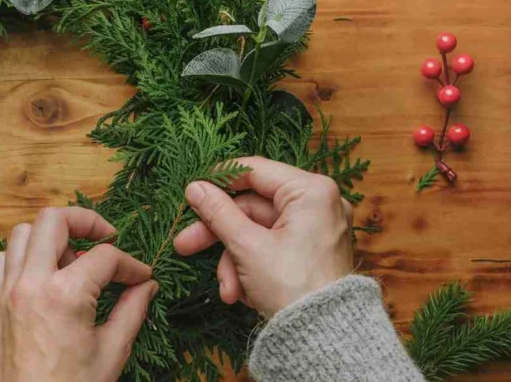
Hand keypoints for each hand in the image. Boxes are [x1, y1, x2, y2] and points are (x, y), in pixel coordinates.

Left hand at [0, 207, 157, 381]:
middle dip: (85, 221)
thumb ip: (132, 310)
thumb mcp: (111, 351)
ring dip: (50, 237)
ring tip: (72, 259)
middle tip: (105, 238)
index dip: (131, 265)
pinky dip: (22, 257)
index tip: (141, 278)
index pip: (105, 257)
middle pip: (54, 219)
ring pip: (22, 233)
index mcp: (64, 295)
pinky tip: (42, 274)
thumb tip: (146, 286)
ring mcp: (6, 292)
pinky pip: (1, 260)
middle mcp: (30, 284)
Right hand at [174, 157, 353, 315]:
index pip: (254, 171)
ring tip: (228, 290)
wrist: (325, 339)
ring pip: (258, 233)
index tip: (191, 192)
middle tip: (185, 245)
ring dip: (234, 261)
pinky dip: (252, 267)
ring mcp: (316, 229)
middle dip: (220, 236)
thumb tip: (195, 188)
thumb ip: (218, 212)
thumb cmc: (294, 288)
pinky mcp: (312, 252)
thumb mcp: (246, 246)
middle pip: (252, 208)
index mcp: (311, 192)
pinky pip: (272, 248)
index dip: (219, 180)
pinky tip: (243, 293)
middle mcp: (319, 205)